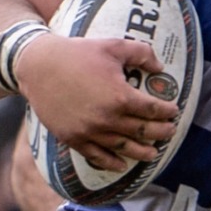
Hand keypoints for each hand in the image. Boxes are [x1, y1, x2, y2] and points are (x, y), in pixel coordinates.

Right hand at [16, 33, 176, 170]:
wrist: (37, 65)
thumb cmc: (76, 53)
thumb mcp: (112, 46)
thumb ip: (141, 53)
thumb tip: (160, 67)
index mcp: (120, 96)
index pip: (153, 110)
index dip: (167, 112)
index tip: (173, 111)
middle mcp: (108, 119)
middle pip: (144, 131)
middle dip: (161, 132)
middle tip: (169, 131)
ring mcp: (90, 132)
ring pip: (124, 148)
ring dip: (142, 152)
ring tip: (152, 153)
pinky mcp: (74, 138)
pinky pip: (97, 157)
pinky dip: (111, 163)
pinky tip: (121, 164)